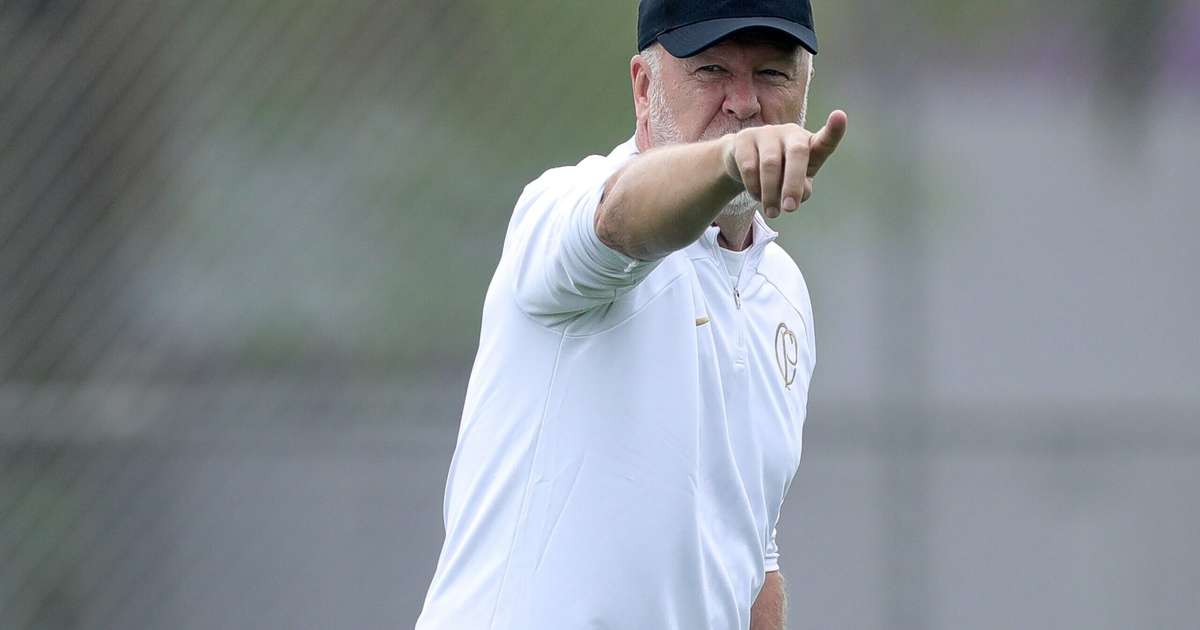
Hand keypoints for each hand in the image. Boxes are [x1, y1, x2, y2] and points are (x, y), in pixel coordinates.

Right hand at [721, 111, 847, 217]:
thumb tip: (794, 195)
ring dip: (771, 193)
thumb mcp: (797, 183)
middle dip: (793, 183)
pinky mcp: (744, 138)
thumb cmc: (779, 172)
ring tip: (773, 212)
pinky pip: (749, 167)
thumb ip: (802, 188)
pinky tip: (757, 195)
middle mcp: (790, 133)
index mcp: (809, 143)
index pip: (824, 139)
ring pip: (770, 164)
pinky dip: (754, 187)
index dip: (834, 129)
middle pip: (797, 153)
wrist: (742, 161)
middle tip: (790, 209)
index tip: (840, 116)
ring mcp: (767, 132)